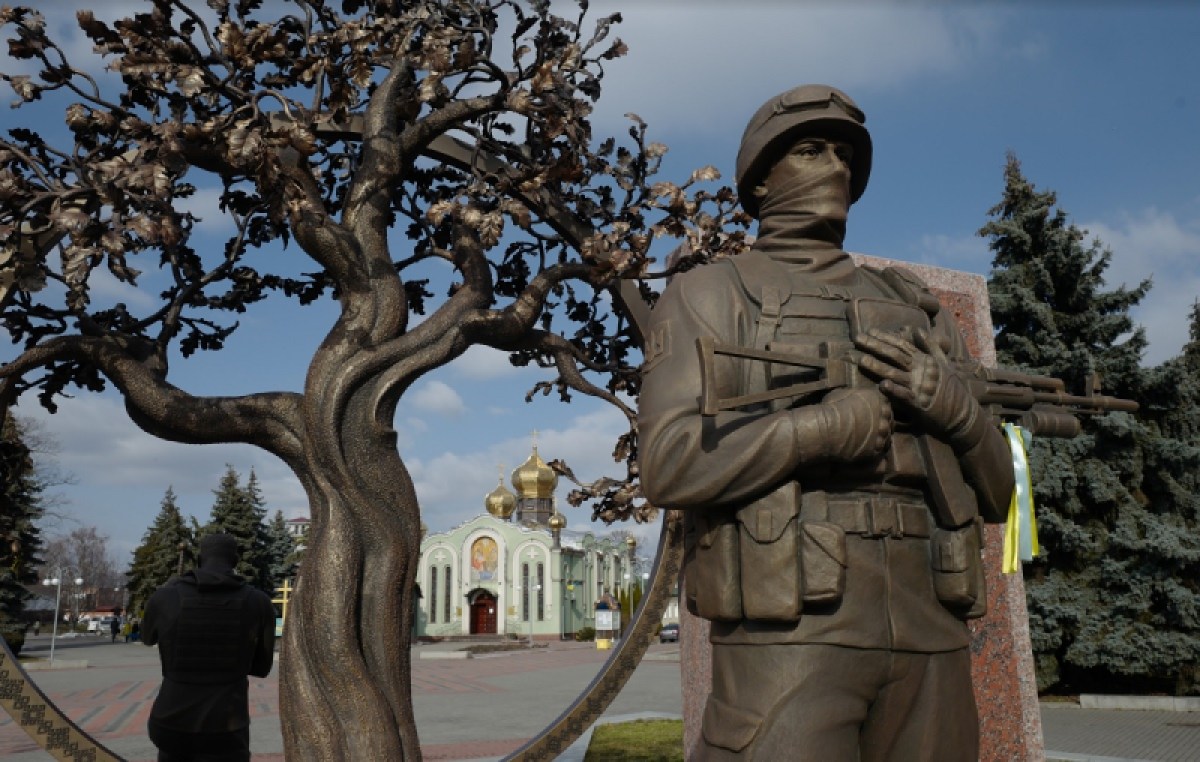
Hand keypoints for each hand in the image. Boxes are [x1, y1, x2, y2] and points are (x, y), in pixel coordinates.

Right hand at [797, 387, 892, 463]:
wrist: (829, 428)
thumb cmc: (833, 407)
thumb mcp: (843, 393)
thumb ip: (855, 396)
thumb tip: (853, 398)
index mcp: (880, 400)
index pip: (886, 406)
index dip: (879, 412)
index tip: (870, 416)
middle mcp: (886, 416)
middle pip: (889, 423)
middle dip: (881, 426)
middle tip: (868, 430)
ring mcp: (882, 434)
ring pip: (886, 438)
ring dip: (878, 440)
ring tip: (865, 442)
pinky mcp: (876, 450)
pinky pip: (878, 452)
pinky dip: (872, 451)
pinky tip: (862, 450)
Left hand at [855, 327, 984, 450]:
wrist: (963, 414)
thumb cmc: (952, 389)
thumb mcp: (943, 364)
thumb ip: (930, 347)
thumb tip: (918, 330)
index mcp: (925, 361)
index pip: (902, 345)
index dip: (885, 338)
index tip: (870, 331)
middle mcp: (921, 370)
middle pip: (895, 355)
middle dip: (875, 346)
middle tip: (858, 338)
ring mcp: (920, 386)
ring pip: (895, 373)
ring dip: (878, 367)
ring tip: (861, 360)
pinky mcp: (920, 403)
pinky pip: (904, 396)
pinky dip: (894, 390)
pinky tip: (881, 385)